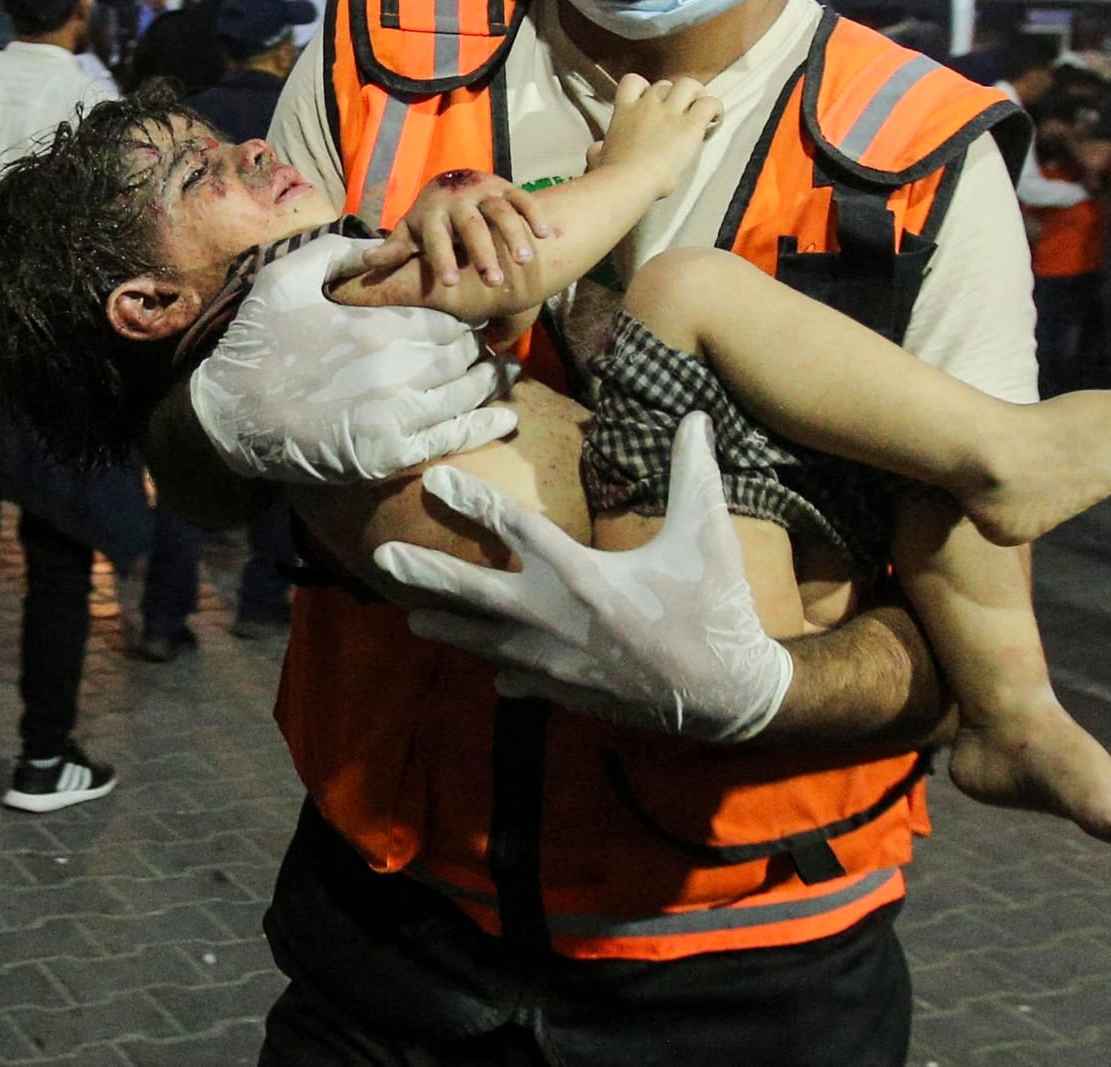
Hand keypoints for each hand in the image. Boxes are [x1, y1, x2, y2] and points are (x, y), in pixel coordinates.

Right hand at [187, 231, 517, 485]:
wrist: (231, 417)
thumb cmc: (258, 344)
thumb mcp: (286, 279)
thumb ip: (338, 252)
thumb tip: (380, 244)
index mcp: (378, 328)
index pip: (445, 319)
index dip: (458, 316)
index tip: (461, 315)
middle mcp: (397, 372)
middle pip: (461, 354)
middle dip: (473, 347)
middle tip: (482, 343)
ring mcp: (396, 417)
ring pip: (464, 394)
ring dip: (487, 382)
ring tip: (501, 372)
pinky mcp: (391, 455)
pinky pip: (452, 437)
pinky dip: (483, 425)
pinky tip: (505, 415)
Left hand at [370, 170, 553, 288]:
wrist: (451, 181)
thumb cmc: (430, 219)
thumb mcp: (410, 232)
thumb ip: (394, 249)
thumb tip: (366, 263)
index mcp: (433, 213)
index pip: (436, 237)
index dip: (442, 259)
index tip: (450, 284)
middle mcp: (459, 199)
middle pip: (471, 225)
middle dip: (482, 252)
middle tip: (493, 281)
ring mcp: (485, 191)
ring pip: (500, 211)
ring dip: (513, 234)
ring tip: (524, 261)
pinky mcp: (506, 186)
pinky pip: (522, 198)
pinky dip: (533, 214)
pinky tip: (545, 235)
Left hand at [374, 412, 794, 742]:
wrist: (726, 696)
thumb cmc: (716, 609)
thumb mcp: (708, 535)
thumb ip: (693, 473)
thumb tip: (697, 413)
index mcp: (585, 575)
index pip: (517, 527)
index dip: (473, 500)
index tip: (434, 481)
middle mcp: (557, 620)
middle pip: (476, 591)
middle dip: (428, 574)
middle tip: (383, 559)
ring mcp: (556, 664)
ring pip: (484, 643)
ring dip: (447, 627)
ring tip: (410, 618)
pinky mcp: (566, 695)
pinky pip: (518, 681)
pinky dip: (500, 671)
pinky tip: (486, 668)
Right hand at [592, 75, 721, 198]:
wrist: (628, 180)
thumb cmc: (612, 174)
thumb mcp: (598, 158)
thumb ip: (599, 151)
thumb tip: (596, 150)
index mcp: (625, 111)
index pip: (633, 81)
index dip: (645, 88)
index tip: (651, 101)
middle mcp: (648, 105)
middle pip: (665, 84)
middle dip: (674, 96)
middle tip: (681, 113)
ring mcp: (670, 112)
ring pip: (689, 85)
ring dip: (697, 95)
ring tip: (701, 110)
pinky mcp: (690, 124)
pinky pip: (709, 104)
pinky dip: (715, 108)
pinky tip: (716, 118)